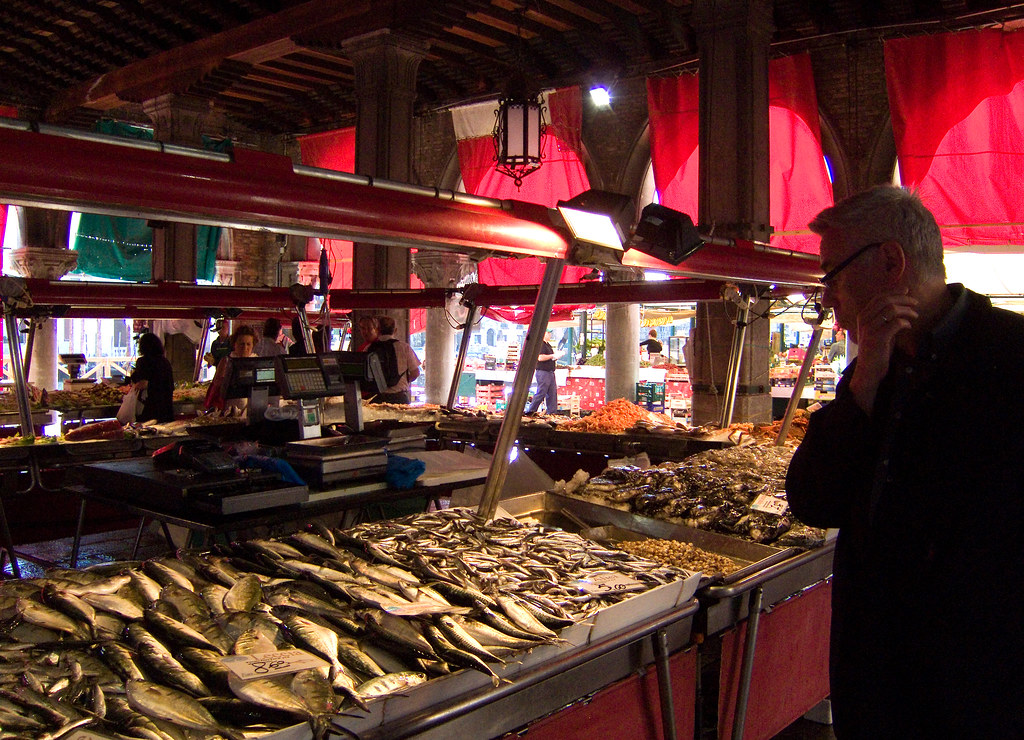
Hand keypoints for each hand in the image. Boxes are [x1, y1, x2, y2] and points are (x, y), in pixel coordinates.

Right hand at [849, 290, 917, 412]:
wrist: (869, 370)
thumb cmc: (877, 349)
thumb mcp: (879, 329)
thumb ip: (886, 317)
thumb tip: (901, 303)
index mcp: (863, 315)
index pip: (879, 297)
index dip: (894, 292)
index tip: (907, 291)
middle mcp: (864, 319)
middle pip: (886, 300)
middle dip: (903, 299)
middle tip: (915, 302)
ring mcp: (869, 328)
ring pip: (891, 310)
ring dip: (907, 311)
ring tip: (915, 315)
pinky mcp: (877, 338)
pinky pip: (895, 323)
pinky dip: (905, 323)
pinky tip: (909, 327)